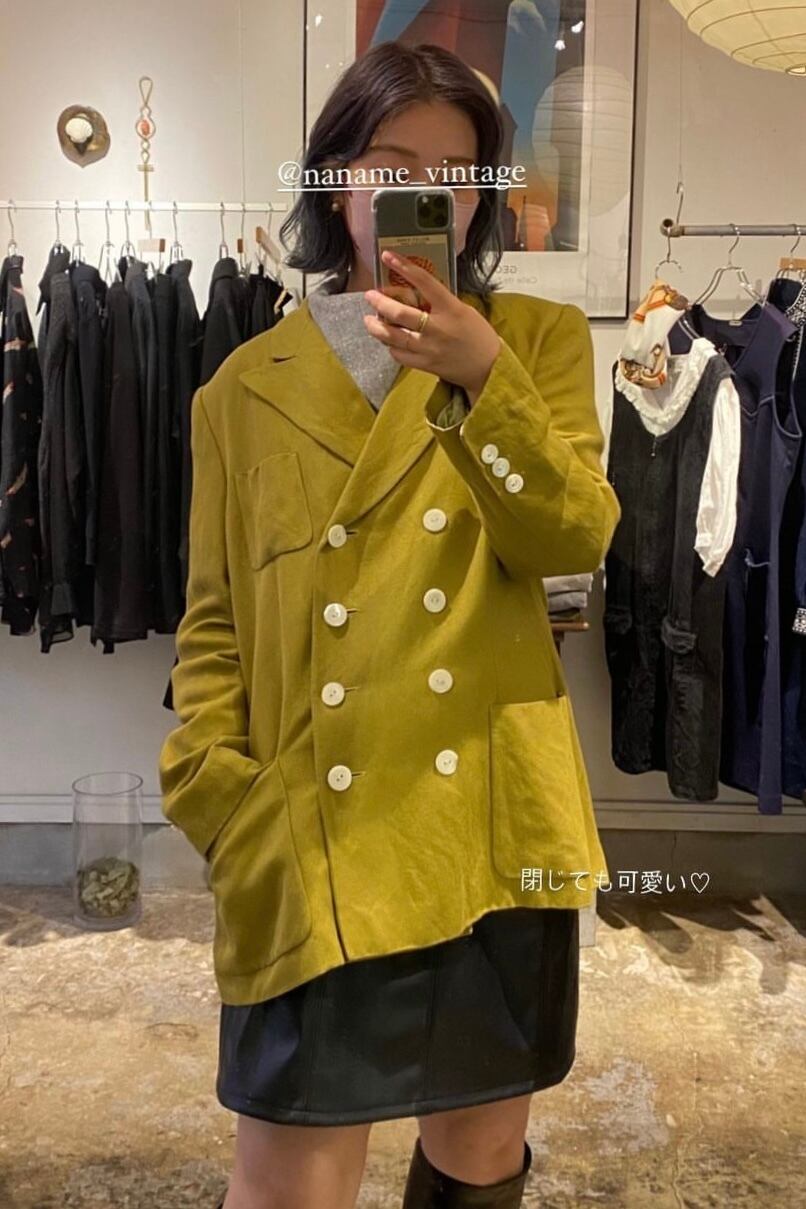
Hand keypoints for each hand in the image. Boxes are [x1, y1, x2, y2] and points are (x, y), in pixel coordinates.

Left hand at [363, 250, 501, 400]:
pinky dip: (391, 347)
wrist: (488, 368)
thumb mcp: (463, 311)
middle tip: (370, 296)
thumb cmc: (477, 335)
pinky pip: (400, 356)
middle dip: (381, 303)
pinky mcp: (426, 365)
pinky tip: (388, 341)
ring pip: (394, 337)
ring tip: (368, 320)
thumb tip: (415, 294)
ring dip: (377, 327)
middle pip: (401, 314)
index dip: (404, 267)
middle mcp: (438, 328)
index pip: (425, 282)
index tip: (387, 256)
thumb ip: (440, 304)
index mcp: (451, 309)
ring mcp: (430, 349)